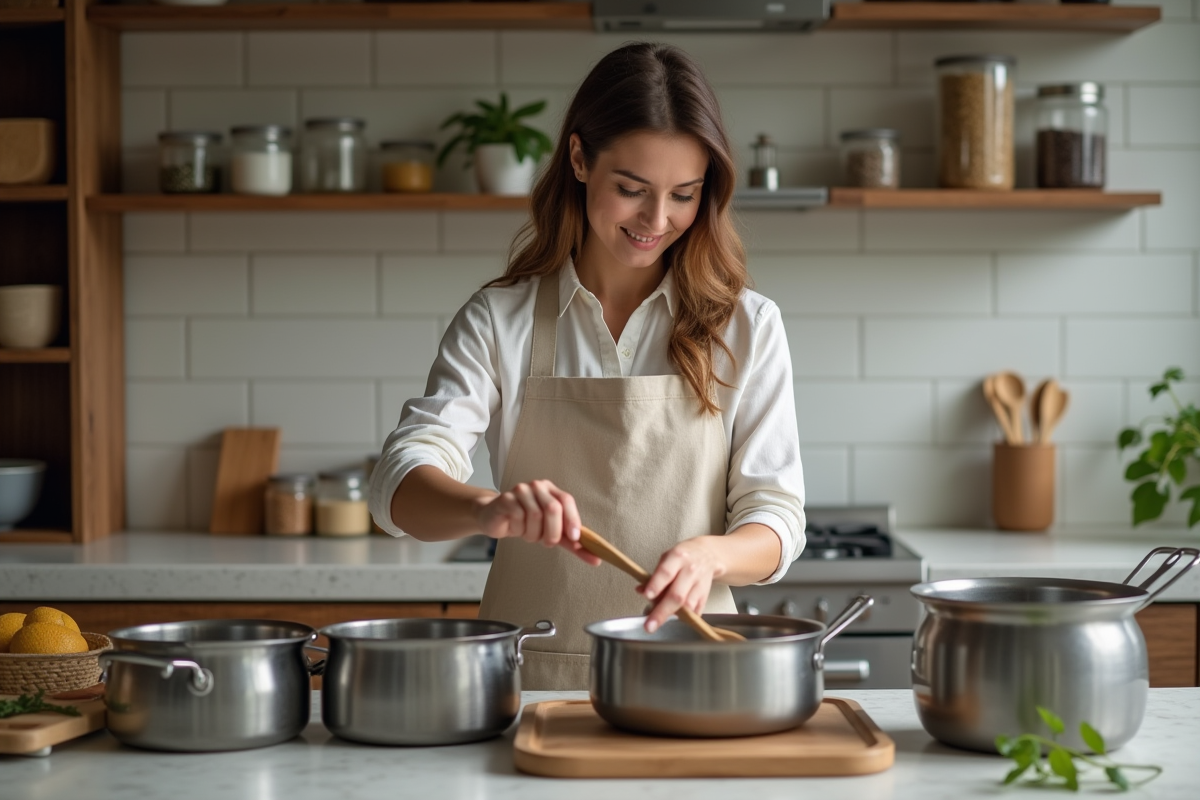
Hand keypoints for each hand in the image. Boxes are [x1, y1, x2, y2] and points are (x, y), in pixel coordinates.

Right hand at [474, 479, 600, 565]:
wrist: (495, 518)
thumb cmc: (525, 523)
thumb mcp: (552, 533)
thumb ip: (572, 543)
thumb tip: (596, 559)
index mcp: (551, 490)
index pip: (566, 500)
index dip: (572, 519)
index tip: (575, 537)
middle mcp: (537, 486)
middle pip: (553, 509)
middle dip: (552, 532)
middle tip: (545, 541)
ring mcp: (521, 490)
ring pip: (535, 517)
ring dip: (533, 534)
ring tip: (527, 533)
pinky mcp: (506, 499)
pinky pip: (518, 518)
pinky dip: (518, 530)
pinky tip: (515, 527)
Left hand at [638, 537, 726, 632]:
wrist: (707, 554)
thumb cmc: (683, 557)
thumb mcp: (666, 558)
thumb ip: (654, 575)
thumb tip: (641, 590)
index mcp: (678, 558)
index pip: (666, 573)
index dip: (656, 585)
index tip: (647, 596)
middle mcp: (690, 571)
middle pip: (677, 595)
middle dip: (662, 612)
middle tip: (649, 625)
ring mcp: (700, 584)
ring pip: (688, 606)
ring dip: (672, 617)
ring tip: (658, 622)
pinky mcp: (705, 596)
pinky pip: (695, 612)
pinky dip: (684, 619)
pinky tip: (675, 620)